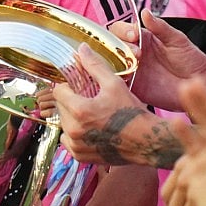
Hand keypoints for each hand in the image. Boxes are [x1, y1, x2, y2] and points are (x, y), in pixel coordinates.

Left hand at [55, 44, 174, 166]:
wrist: (146, 141)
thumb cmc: (132, 112)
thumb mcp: (114, 84)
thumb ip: (95, 66)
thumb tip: (81, 49)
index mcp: (80, 110)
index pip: (59, 92)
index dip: (68, 86)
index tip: (79, 87)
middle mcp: (74, 130)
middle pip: (60, 107)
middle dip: (71, 101)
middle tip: (89, 100)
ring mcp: (76, 145)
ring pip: (64, 124)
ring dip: (73, 117)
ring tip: (92, 115)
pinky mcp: (80, 156)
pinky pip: (68, 141)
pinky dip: (76, 134)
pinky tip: (91, 129)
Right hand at [115, 11, 205, 111]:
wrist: (200, 82)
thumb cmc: (190, 58)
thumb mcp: (176, 39)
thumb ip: (160, 27)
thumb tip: (145, 12)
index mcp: (142, 38)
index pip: (121, 30)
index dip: (122, 31)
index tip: (133, 35)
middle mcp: (133, 53)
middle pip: (112, 47)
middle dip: (118, 48)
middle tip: (136, 54)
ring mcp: (132, 70)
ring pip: (112, 65)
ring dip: (116, 64)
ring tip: (131, 67)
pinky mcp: (134, 87)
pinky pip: (119, 83)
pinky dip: (117, 80)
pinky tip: (126, 79)